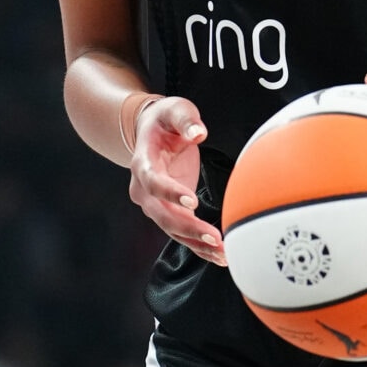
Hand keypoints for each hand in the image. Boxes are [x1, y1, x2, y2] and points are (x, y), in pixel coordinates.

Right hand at [128, 93, 225, 263]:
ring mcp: (155, 204)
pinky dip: (200, 246)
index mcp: (142, 163)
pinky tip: (220, 256)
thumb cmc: (165, 121)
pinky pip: (182, 233)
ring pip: (173, 229)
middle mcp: (144, 189)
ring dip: (197, 243)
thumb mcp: (175, 109)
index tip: (192, 202)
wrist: (151, 134)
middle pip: (162, 215)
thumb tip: (198, 132)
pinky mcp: (169, 211)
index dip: (170, 193)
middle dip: (188, 228)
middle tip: (214, 237)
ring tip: (223, 253)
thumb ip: (186, 119)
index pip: (153, 182)